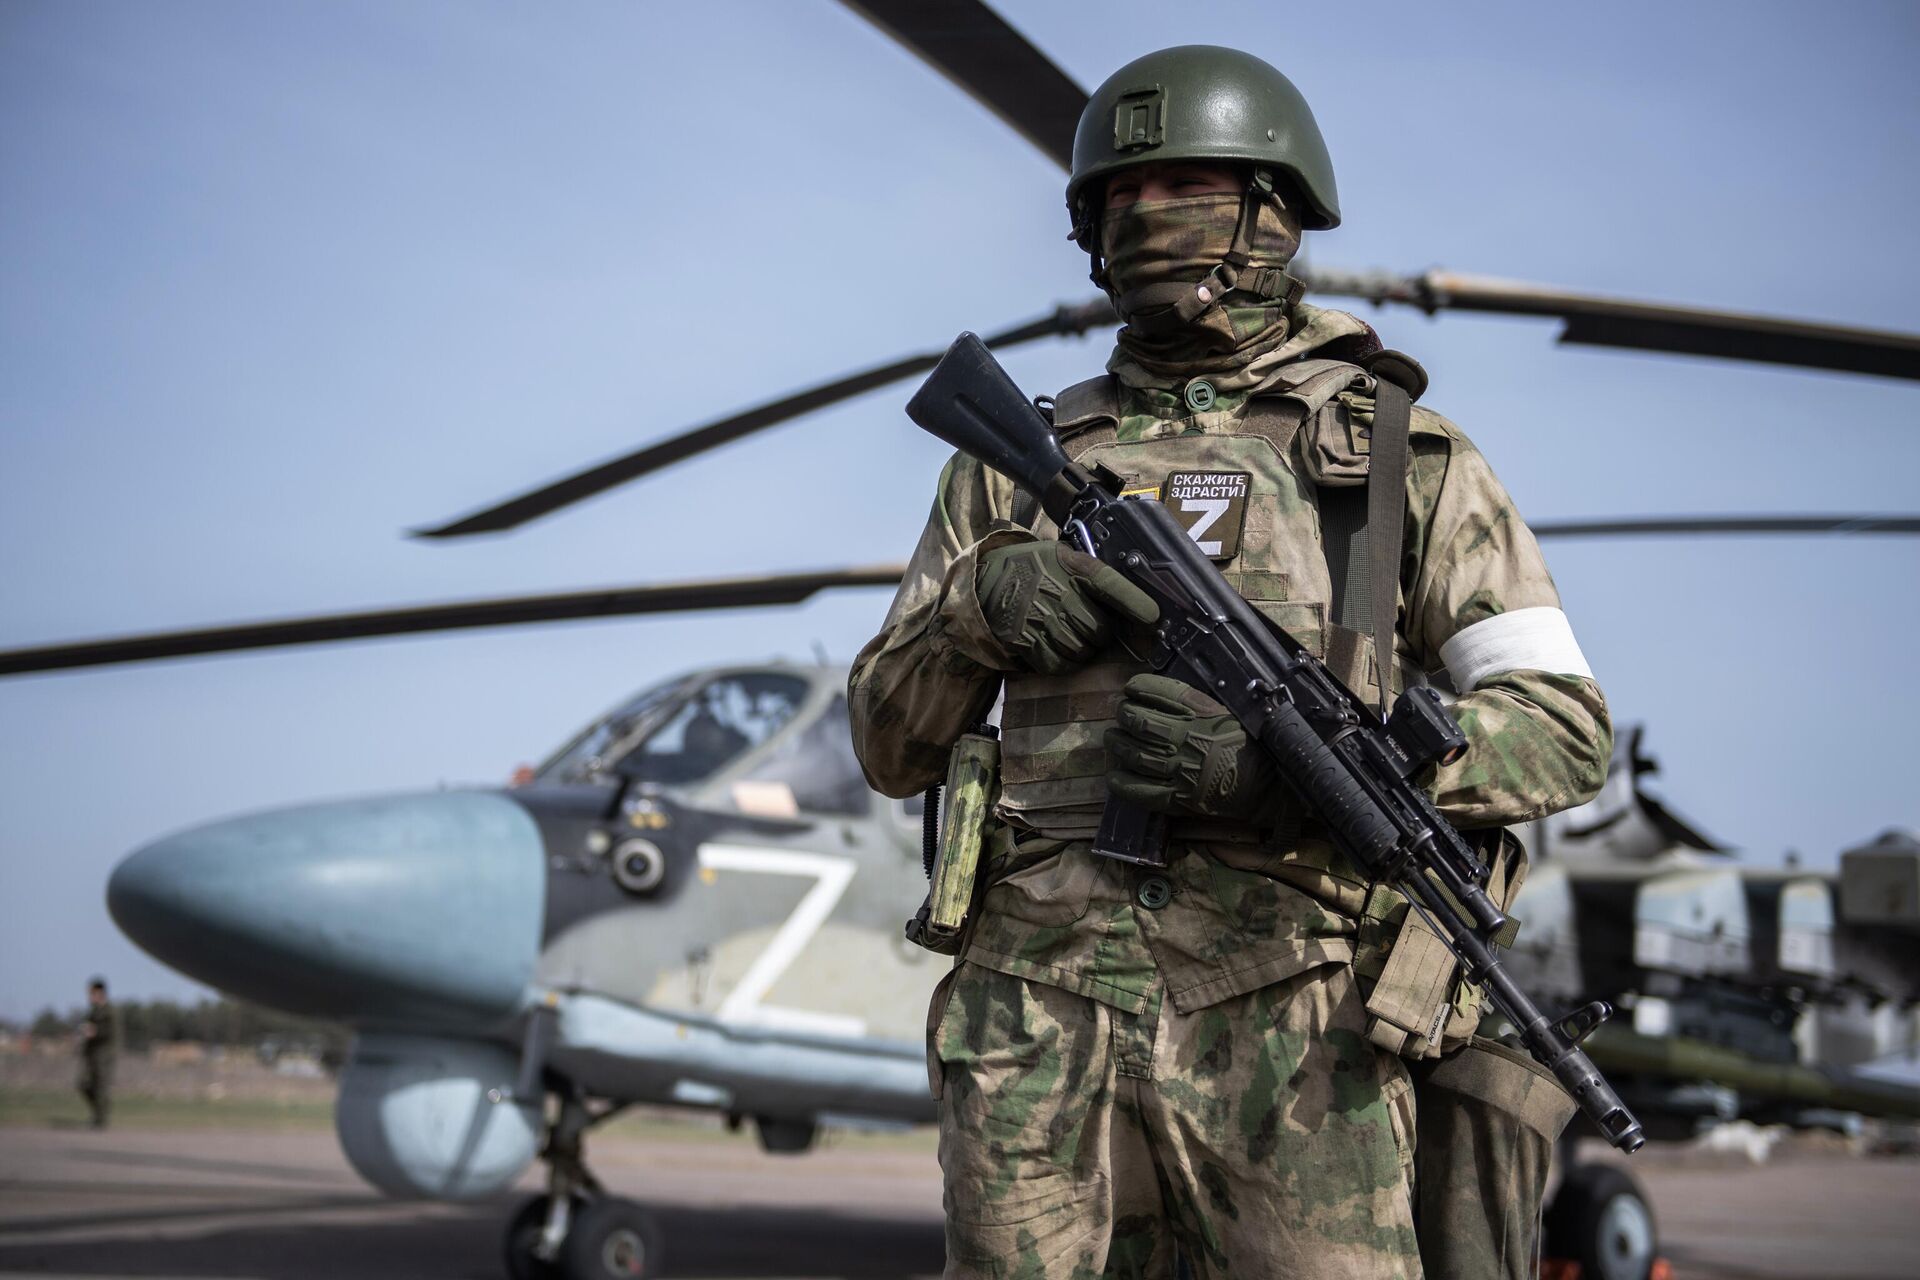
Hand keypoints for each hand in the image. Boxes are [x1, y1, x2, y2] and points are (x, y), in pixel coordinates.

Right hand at [975, 541, 1157, 673]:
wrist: (986, 579)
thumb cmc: (1033, 568)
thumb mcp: (1062, 557)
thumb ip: (1092, 573)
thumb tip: (1135, 602)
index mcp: (1071, 566)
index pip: (1109, 583)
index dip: (1134, 602)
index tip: (1153, 617)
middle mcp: (1056, 591)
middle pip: (1099, 629)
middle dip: (1101, 634)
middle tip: (1092, 628)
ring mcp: (1039, 618)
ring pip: (1080, 649)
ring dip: (1082, 649)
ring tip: (1072, 637)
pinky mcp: (1024, 640)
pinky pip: (1057, 663)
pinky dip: (1063, 662)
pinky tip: (1057, 648)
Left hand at [1104, 674, 1280, 821]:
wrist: (1266, 786)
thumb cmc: (1247, 747)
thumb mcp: (1227, 714)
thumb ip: (1196, 704)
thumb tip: (1160, 694)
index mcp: (1204, 716)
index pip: (1163, 693)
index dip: (1141, 688)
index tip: (1130, 688)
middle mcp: (1189, 740)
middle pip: (1142, 722)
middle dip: (1124, 715)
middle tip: (1119, 714)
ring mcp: (1181, 770)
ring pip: (1137, 754)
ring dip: (1118, 745)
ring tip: (1112, 739)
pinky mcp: (1179, 799)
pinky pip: (1143, 791)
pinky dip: (1124, 784)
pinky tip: (1113, 777)